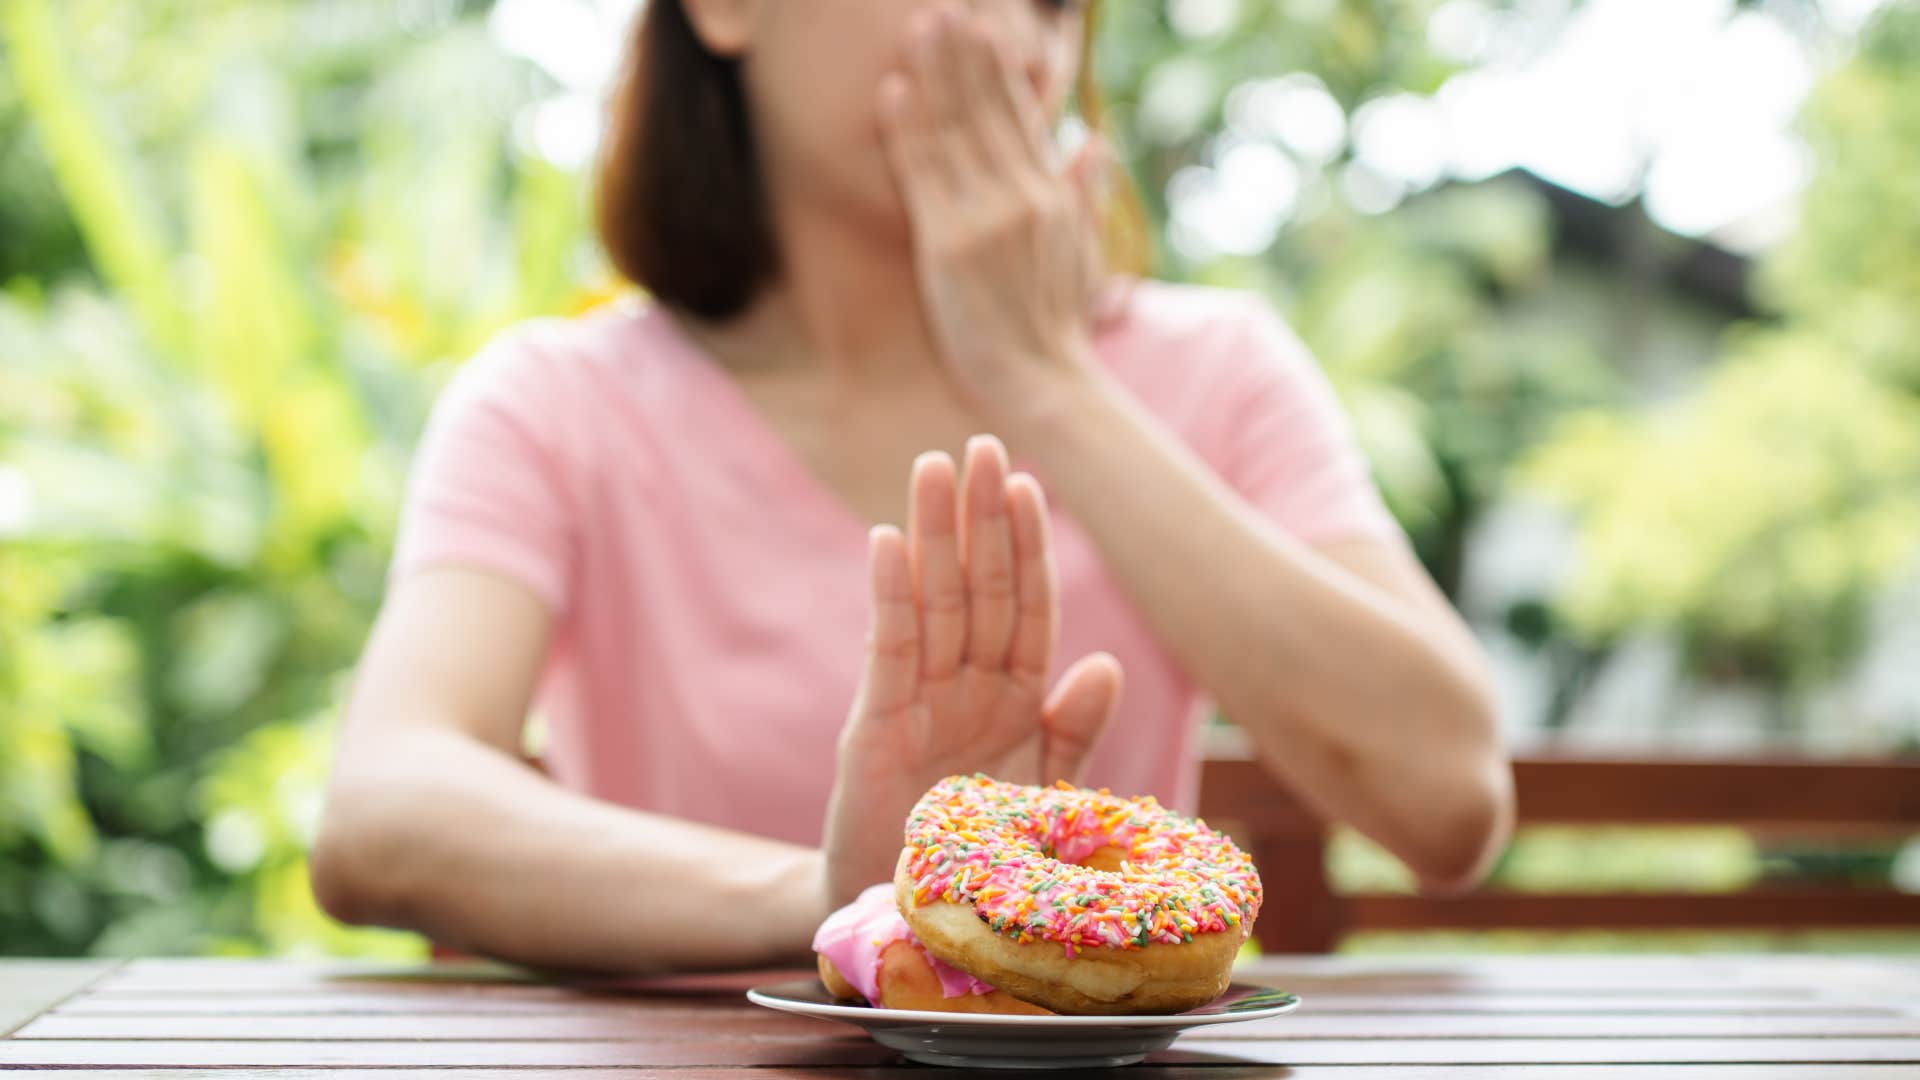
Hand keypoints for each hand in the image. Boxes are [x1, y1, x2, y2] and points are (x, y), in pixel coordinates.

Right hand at [822, 433, 1123, 904]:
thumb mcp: (1039, 792)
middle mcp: (963, 688)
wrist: (905, 916)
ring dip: (934, 535)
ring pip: (932, 604)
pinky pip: (886, 653)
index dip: (1029, 547)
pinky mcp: (873, 730)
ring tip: (934, 466)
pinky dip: (888, 598)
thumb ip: (1069, 729)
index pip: (1025, 607)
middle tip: (981, 444)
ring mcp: (917, 704)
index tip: (1031, 483)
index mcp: (1011, 698)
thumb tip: (1104, 663)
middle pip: (978, 588)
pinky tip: (888, 543)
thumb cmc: (975, 853)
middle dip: (981, 518)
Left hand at [876, 2, 1111, 421]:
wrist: (1042, 382)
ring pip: (956, 132)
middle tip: (946, 6)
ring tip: (919, 26)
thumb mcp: (1081, 254)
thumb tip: (1095, 144)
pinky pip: (925, 176)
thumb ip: (1083, 195)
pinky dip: (908, 132)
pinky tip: (895, 91)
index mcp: (1052, 195)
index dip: (1001, 69)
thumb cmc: (1055, 326)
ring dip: (935, 75)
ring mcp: (987, 217)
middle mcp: (1023, 196)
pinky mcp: (950, 243)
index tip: (986, 23)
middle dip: (966, 55)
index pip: (1023, 117)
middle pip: (989, 111)